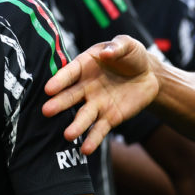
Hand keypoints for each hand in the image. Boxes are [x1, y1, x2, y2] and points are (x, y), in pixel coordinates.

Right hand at [42, 34, 159, 153]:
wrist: (148, 75)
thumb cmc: (131, 56)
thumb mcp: (127, 45)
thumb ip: (117, 47)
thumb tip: (106, 52)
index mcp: (85, 65)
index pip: (70, 73)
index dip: (59, 80)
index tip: (48, 88)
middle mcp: (85, 86)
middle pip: (70, 96)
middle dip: (59, 104)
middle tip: (46, 111)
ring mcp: (96, 103)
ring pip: (83, 116)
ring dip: (75, 126)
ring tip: (67, 135)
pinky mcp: (110, 118)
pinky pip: (100, 129)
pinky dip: (93, 140)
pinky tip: (86, 150)